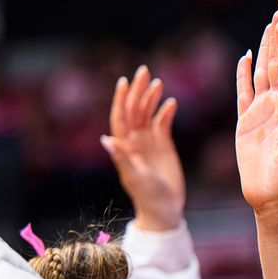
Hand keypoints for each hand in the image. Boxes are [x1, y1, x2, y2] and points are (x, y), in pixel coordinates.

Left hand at [101, 65, 182, 231]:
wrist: (164, 207)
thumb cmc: (147, 195)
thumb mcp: (135, 177)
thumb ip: (122, 158)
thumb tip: (106, 139)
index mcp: (125, 145)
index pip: (120, 117)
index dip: (121, 99)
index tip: (124, 81)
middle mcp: (135, 140)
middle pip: (135, 110)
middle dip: (137, 90)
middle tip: (143, 71)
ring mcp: (149, 141)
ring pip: (148, 113)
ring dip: (151, 97)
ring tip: (157, 83)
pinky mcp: (164, 145)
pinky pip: (163, 123)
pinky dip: (166, 111)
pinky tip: (171, 103)